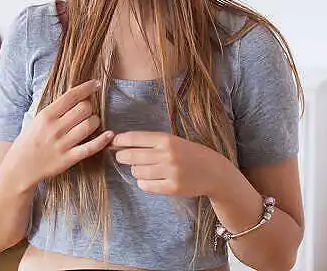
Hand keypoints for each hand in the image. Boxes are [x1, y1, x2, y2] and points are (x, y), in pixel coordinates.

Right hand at [6, 79, 114, 189]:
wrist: (19, 167)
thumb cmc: (28, 141)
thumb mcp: (36, 120)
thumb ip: (54, 110)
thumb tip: (75, 96)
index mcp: (45, 115)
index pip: (71, 96)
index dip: (87, 88)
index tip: (96, 83)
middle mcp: (55, 128)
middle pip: (83, 109)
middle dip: (90, 107)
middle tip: (87, 111)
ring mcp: (62, 144)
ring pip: (89, 125)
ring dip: (96, 121)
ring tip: (92, 122)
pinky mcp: (68, 159)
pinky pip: (90, 148)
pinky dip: (102, 140)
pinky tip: (109, 134)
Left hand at [113, 131, 231, 196]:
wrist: (213, 171)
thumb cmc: (187, 153)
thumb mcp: (171, 141)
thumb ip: (149, 142)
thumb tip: (119, 142)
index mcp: (166, 139)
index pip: (134, 138)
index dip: (119, 140)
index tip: (112, 142)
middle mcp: (167, 155)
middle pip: (131, 156)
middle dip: (122, 156)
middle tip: (121, 157)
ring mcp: (170, 172)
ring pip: (137, 172)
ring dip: (135, 170)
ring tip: (142, 168)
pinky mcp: (172, 188)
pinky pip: (146, 186)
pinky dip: (143, 183)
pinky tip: (148, 179)